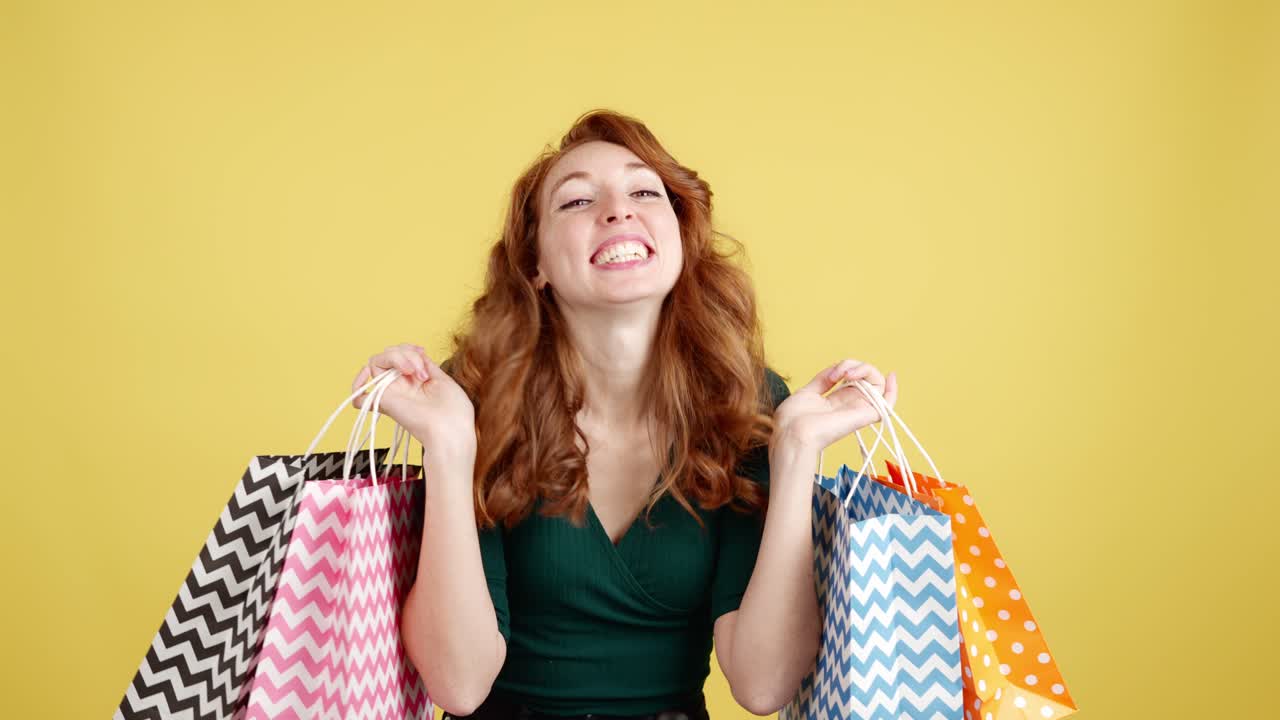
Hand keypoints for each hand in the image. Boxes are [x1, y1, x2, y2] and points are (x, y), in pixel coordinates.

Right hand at [350, 343, 475, 460]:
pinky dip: (358, 386)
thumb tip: (415, 352)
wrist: (452, 430)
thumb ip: (425, 365)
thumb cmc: (454, 411)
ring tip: (414, 372)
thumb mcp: (442, 379)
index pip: (401, 353)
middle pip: (389, 354)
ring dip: (396, 357)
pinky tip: (366, 380)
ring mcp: (392, 392)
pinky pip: (361, 394)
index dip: (408, 348)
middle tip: (422, 372)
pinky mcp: (385, 401)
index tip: (422, 352)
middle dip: (406, 353)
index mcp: (416, 379)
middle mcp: (401, 385)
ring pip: (377, 361)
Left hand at [771, 358, 897, 457]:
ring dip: (865, 369)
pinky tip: (891, 375)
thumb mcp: (807, 392)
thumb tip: (836, 369)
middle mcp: (849, 404)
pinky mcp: (866, 415)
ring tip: (848, 374)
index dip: (846, 366)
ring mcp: (859, 409)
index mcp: (835, 400)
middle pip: (865, 376)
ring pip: (877, 383)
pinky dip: (893, 389)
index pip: (852, 378)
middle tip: (838, 373)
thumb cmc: (794, 419)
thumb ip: (823, 380)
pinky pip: (888, 403)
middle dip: (853, 364)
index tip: (831, 374)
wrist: (793, 433)